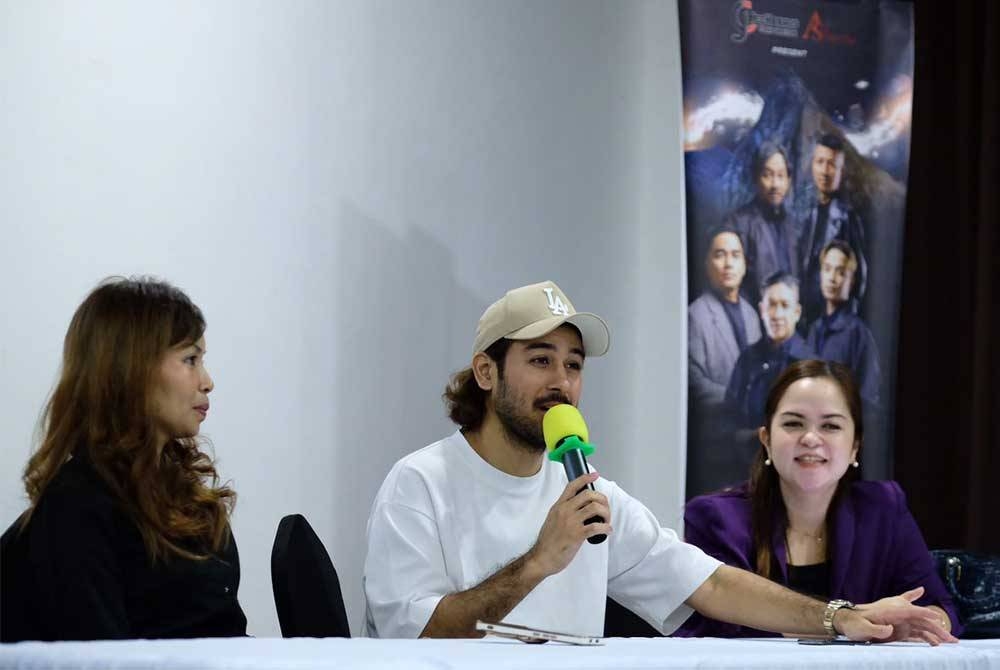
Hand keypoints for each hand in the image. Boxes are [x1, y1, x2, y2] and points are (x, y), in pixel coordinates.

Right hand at [526, 473, 611, 576]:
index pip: (572, 486)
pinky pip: (596, 527)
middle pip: (588, 494)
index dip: (585, 478)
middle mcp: (565, 511)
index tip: (595, 475)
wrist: (542, 557)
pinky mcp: (576, 535)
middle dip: (602, 500)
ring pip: (595, 508)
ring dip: (606, 513)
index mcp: (558, 506)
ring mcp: (571, 522)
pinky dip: (606, 528)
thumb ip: (564, 511)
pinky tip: (607, 531)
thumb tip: (579, 508)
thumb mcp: (552, 519)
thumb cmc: (548, 541)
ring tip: (606, 521)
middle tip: (605, 510)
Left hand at [839, 587, 958, 644]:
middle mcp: (899, 613)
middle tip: (952, 640)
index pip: (912, 610)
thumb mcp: (861, 627)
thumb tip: (890, 629)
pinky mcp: (899, 630)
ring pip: (922, 627)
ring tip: (949, 643)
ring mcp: (900, 622)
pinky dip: (927, 636)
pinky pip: (917, 632)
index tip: (938, 619)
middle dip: (938, 629)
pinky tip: (936, 642)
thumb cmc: (853, 624)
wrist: (847, 622)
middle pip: (922, 620)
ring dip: (936, 634)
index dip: (925, 614)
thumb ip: (876, 628)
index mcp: (891, 609)